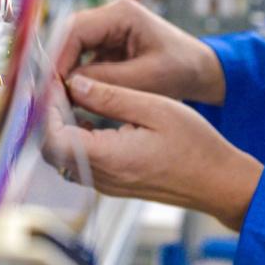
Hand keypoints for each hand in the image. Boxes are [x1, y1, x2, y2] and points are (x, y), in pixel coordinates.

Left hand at [45, 76, 262, 230]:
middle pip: (51, 148)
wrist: (219, 181)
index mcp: (108, 159)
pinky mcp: (113, 182)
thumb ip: (110, 97)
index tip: (52, 80)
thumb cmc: (195, 146)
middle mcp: (101, 177)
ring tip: (69, 92)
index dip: (45, 107)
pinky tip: (87, 112)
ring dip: (59, 124)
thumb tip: (75, 83)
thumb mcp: (154, 108)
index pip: (52, 137)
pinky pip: (79, 160)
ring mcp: (106, 184)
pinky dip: (74, 135)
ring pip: (62, 155)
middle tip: (57, 83)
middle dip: (47, 114)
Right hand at [56, 0, 225, 105]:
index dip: (59, 56)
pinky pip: (81, 59)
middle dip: (58, 64)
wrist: (201, 72)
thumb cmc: (182, 70)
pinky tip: (70, 98)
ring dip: (64, 72)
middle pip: (69, 36)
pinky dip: (75, 77)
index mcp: (122, 14)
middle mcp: (110, 17)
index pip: (77, 29)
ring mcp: (107, 31)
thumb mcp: (148, 79)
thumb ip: (109, 80)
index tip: (52, 84)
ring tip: (57, 99)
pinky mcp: (107, 47)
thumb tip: (69, 86)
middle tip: (48, 94)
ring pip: (72, 48)